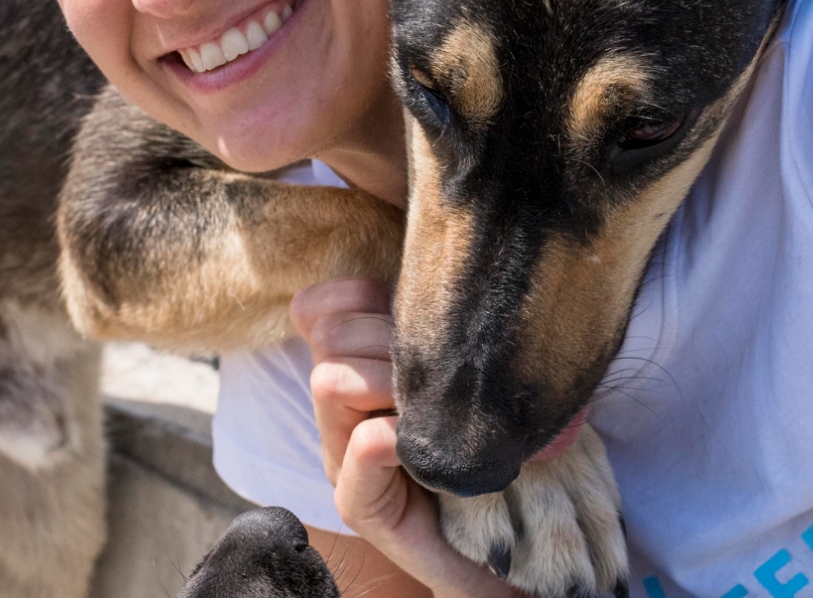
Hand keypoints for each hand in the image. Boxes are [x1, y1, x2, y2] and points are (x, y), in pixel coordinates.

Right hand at [291, 279, 521, 597]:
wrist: (494, 546)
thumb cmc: (480, 448)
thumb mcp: (457, 375)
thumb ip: (438, 328)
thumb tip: (454, 265)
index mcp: (353, 370)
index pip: (319, 307)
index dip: (356, 293)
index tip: (403, 304)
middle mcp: (339, 412)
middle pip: (328, 336)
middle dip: (382, 335)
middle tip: (437, 364)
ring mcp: (344, 459)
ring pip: (329, 381)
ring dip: (385, 380)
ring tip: (427, 403)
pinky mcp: (362, 509)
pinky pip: (359, 456)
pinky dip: (384, 440)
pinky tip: (412, 440)